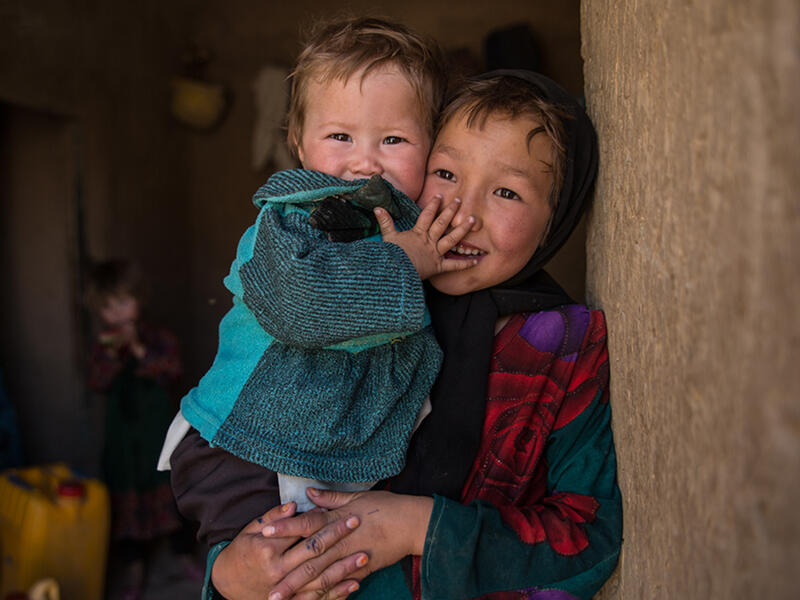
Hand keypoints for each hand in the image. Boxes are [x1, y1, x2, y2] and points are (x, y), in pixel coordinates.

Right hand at [212, 502, 367, 599]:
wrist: (227, 584)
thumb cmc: (240, 552)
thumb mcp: (251, 530)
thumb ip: (273, 517)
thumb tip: (294, 505)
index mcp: (268, 550)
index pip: (299, 531)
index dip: (320, 520)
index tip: (338, 510)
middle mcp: (278, 570)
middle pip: (313, 551)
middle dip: (337, 536)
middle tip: (356, 522)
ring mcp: (286, 589)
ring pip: (320, 577)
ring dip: (344, 567)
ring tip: (364, 555)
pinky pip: (318, 598)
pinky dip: (338, 592)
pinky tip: (355, 583)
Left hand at [264, 489, 433, 599]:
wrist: (413, 523)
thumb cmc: (386, 506)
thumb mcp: (358, 497)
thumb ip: (331, 498)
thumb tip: (309, 493)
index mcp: (338, 518)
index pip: (307, 523)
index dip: (285, 527)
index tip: (264, 532)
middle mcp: (342, 538)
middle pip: (310, 556)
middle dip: (287, 571)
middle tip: (266, 582)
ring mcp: (352, 556)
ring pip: (322, 575)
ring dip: (300, 587)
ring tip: (281, 598)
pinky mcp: (363, 568)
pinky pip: (340, 583)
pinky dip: (325, 593)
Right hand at [376, 195, 475, 279]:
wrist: (396, 271)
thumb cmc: (392, 255)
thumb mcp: (388, 237)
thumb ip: (385, 222)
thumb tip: (378, 208)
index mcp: (418, 234)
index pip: (427, 216)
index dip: (433, 205)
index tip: (440, 196)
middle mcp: (429, 241)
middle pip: (442, 223)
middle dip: (451, 211)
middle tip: (459, 201)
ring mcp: (435, 253)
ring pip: (452, 239)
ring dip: (462, 230)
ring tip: (473, 220)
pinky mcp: (439, 267)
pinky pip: (454, 265)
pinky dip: (465, 263)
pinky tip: (476, 260)